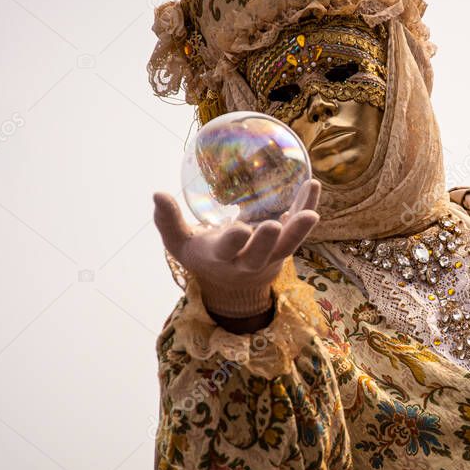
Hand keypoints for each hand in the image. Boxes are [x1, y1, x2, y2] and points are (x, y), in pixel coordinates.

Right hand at [153, 179, 320, 316]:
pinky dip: (305, 208)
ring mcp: (270, 257)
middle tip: (275, 225)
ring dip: (300, 230)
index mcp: (220, 258)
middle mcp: (247, 261)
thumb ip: (168, 220)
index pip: (227, 252)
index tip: (240, 229)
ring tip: (311, 212)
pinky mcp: (285, 248)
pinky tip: (312, 186)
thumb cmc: (202, 254)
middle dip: (268, 242)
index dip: (234, 243)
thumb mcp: (179, 243)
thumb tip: (158, 193)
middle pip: (261, 256)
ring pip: (288, 247)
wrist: (233, 283)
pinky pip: (298, 230)